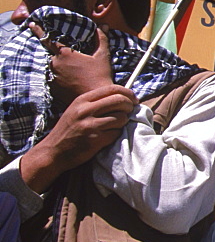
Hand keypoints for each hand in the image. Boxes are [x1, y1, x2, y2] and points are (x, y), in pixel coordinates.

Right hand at [19, 84, 136, 192]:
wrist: (53, 152)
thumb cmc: (69, 130)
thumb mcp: (77, 110)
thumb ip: (96, 102)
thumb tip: (123, 97)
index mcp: (82, 100)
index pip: (112, 89)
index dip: (127, 93)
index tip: (134, 99)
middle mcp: (86, 110)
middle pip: (120, 101)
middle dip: (130, 106)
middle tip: (131, 111)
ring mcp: (90, 125)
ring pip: (122, 118)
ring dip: (124, 122)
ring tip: (116, 125)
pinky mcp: (95, 139)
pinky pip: (116, 133)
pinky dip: (116, 134)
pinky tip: (108, 136)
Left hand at [30, 23, 114, 107]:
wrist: (96, 98)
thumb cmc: (99, 75)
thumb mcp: (103, 55)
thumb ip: (101, 38)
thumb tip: (104, 25)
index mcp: (65, 54)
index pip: (48, 38)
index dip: (39, 30)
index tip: (32, 24)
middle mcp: (55, 64)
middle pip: (53, 55)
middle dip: (61, 56)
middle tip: (73, 61)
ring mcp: (52, 77)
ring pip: (53, 68)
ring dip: (61, 68)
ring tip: (75, 73)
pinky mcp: (53, 89)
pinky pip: (54, 79)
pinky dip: (60, 79)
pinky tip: (73, 82)